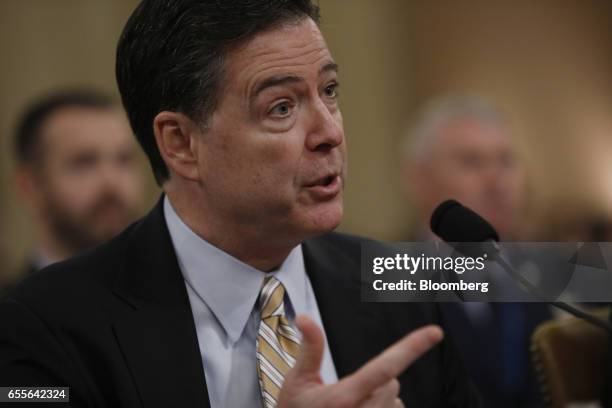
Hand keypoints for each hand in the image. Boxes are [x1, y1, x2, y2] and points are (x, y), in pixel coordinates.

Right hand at [277, 315, 443, 407]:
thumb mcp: (297, 382)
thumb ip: (309, 349)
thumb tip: (305, 318)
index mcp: (343, 398)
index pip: (384, 366)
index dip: (411, 347)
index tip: (434, 333)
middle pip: (391, 381)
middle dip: (376, 380)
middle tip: (346, 392)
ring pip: (395, 399)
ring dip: (380, 399)